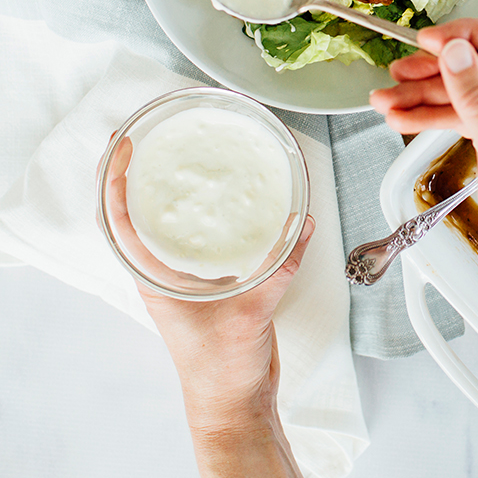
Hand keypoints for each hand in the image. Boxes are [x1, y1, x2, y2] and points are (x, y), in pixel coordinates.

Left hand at [105, 137, 312, 475]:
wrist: (233, 400)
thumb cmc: (222, 368)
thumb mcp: (251, 312)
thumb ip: (279, 267)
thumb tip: (301, 224)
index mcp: (155, 281)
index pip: (120, 223)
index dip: (113, 183)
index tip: (120, 148)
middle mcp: (161, 276)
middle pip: (130, 218)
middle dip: (126, 178)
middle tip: (136, 138)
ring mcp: (182, 280)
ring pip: (157, 228)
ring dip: (154, 194)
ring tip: (165, 158)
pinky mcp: (206, 284)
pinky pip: (191, 240)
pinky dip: (194, 215)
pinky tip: (216, 201)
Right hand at [370, 19, 477, 325]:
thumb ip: (477, 100)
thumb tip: (456, 53)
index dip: (470, 36)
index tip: (432, 39)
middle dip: (439, 70)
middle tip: (401, 70)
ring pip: (473, 93)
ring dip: (430, 96)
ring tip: (389, 99)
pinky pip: (472, 117)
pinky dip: (439, 118)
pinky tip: (406, 118)